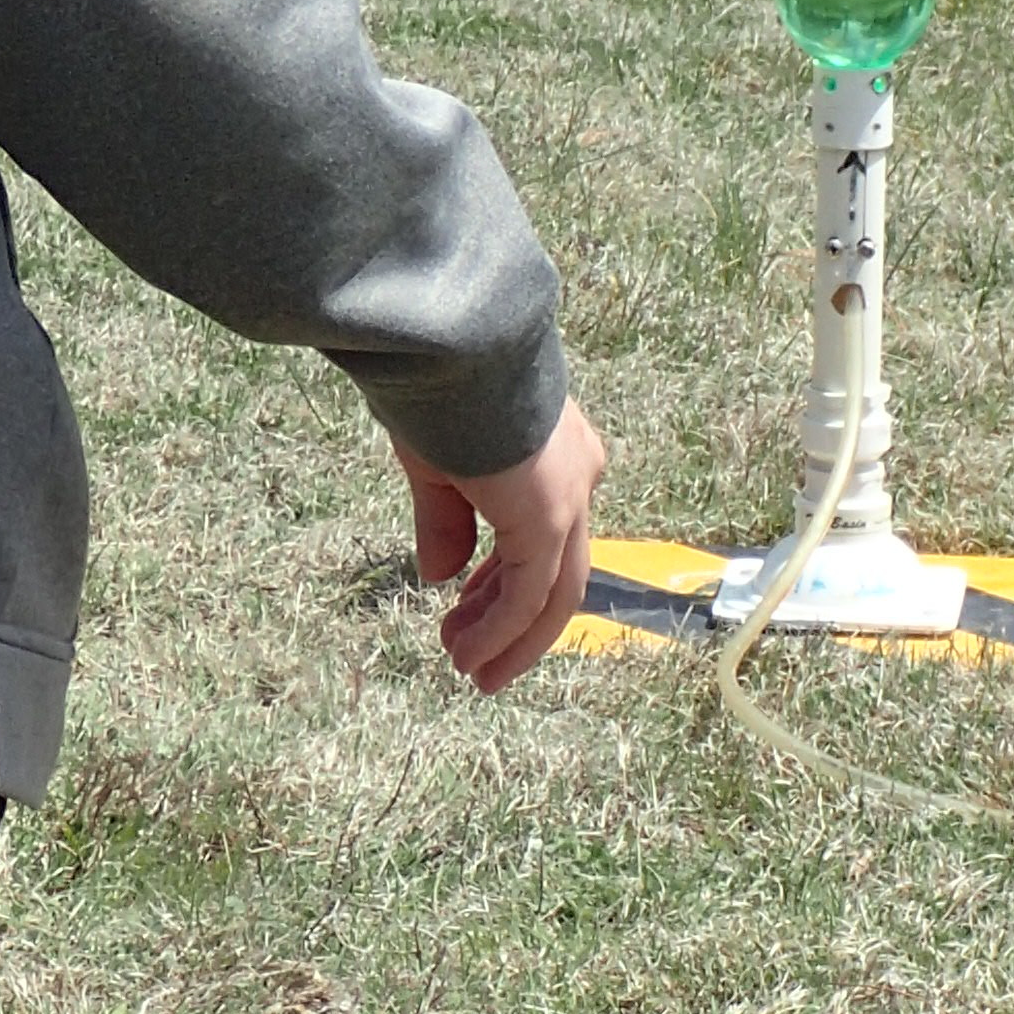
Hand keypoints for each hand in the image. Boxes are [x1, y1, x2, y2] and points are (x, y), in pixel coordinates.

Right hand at [392, 397, 608, 694]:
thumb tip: (440, 576)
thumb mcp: (438, 466)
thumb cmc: (436, 386)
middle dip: (508, 619)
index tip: (462, 607)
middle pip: (555, 572)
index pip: (541, 535)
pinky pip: (531, 597)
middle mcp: (577, 478)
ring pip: (552, 595)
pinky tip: (470, 656)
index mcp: (557, 455)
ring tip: (470, 670)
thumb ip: (447, 523)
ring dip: (509, 639)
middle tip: (469, 655)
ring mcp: (568, 501)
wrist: (448, 344)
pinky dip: (501, 633)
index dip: (499, 579)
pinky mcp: (549, 521)